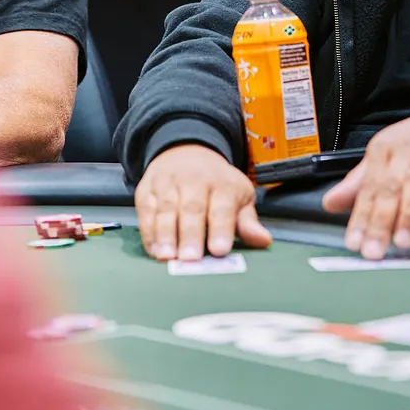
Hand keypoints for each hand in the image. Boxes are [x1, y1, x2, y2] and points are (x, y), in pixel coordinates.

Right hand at [136, 144, 269, 260]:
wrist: (187, 151)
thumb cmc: (218, 184)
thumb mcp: (239, 196)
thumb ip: (247, 221)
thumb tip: (263, 240)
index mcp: (223, 184)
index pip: (222, 207)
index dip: (221, 228)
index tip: (220, 250)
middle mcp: (194, 180)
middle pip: (192, 207)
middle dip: (191, 234)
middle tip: (191, 258)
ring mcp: (168, 183)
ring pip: (166, 208)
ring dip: (166, 234)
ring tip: (168, 257)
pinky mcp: (147, 189)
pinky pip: (146, 210)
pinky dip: (149, 231)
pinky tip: (154, 250)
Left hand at [322, 93, 409, 258]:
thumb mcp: (390, 155)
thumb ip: (361, 181)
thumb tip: (329, 203)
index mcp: (384, 149)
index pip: (368, 187)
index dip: (360, 216)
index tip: (353, 243)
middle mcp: (407, 148)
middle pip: (389, 187)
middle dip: (380, 221)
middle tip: (374, 251)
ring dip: (409, 212)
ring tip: (403, 241)